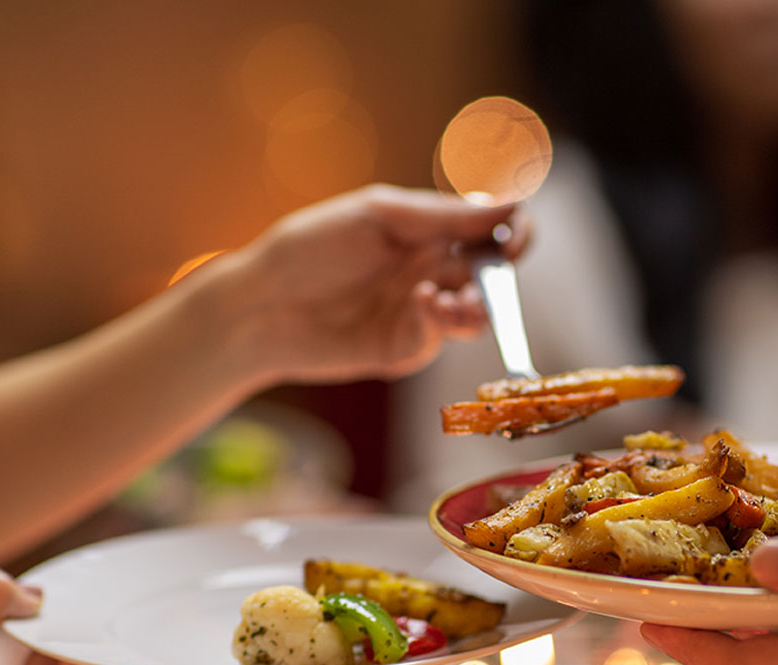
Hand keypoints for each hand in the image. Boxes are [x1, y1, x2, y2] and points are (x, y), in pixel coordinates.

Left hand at [205, 184, 531, 385]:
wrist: (262, 304)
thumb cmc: (311, 247)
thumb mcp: (380, 216)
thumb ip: (445, 214)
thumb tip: (512, 202)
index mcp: (428, 230)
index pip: (491, 229)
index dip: (514, 232)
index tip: (515, 238)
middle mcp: (431, 270)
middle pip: (491, 275)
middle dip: (498, 277)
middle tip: (489, 275)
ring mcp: (420, 311)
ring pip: (476, 313)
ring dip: (478, 307)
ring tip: (456, 302)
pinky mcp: (405, 347)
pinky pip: (441, 336)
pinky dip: (441, 321)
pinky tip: (423, 304)